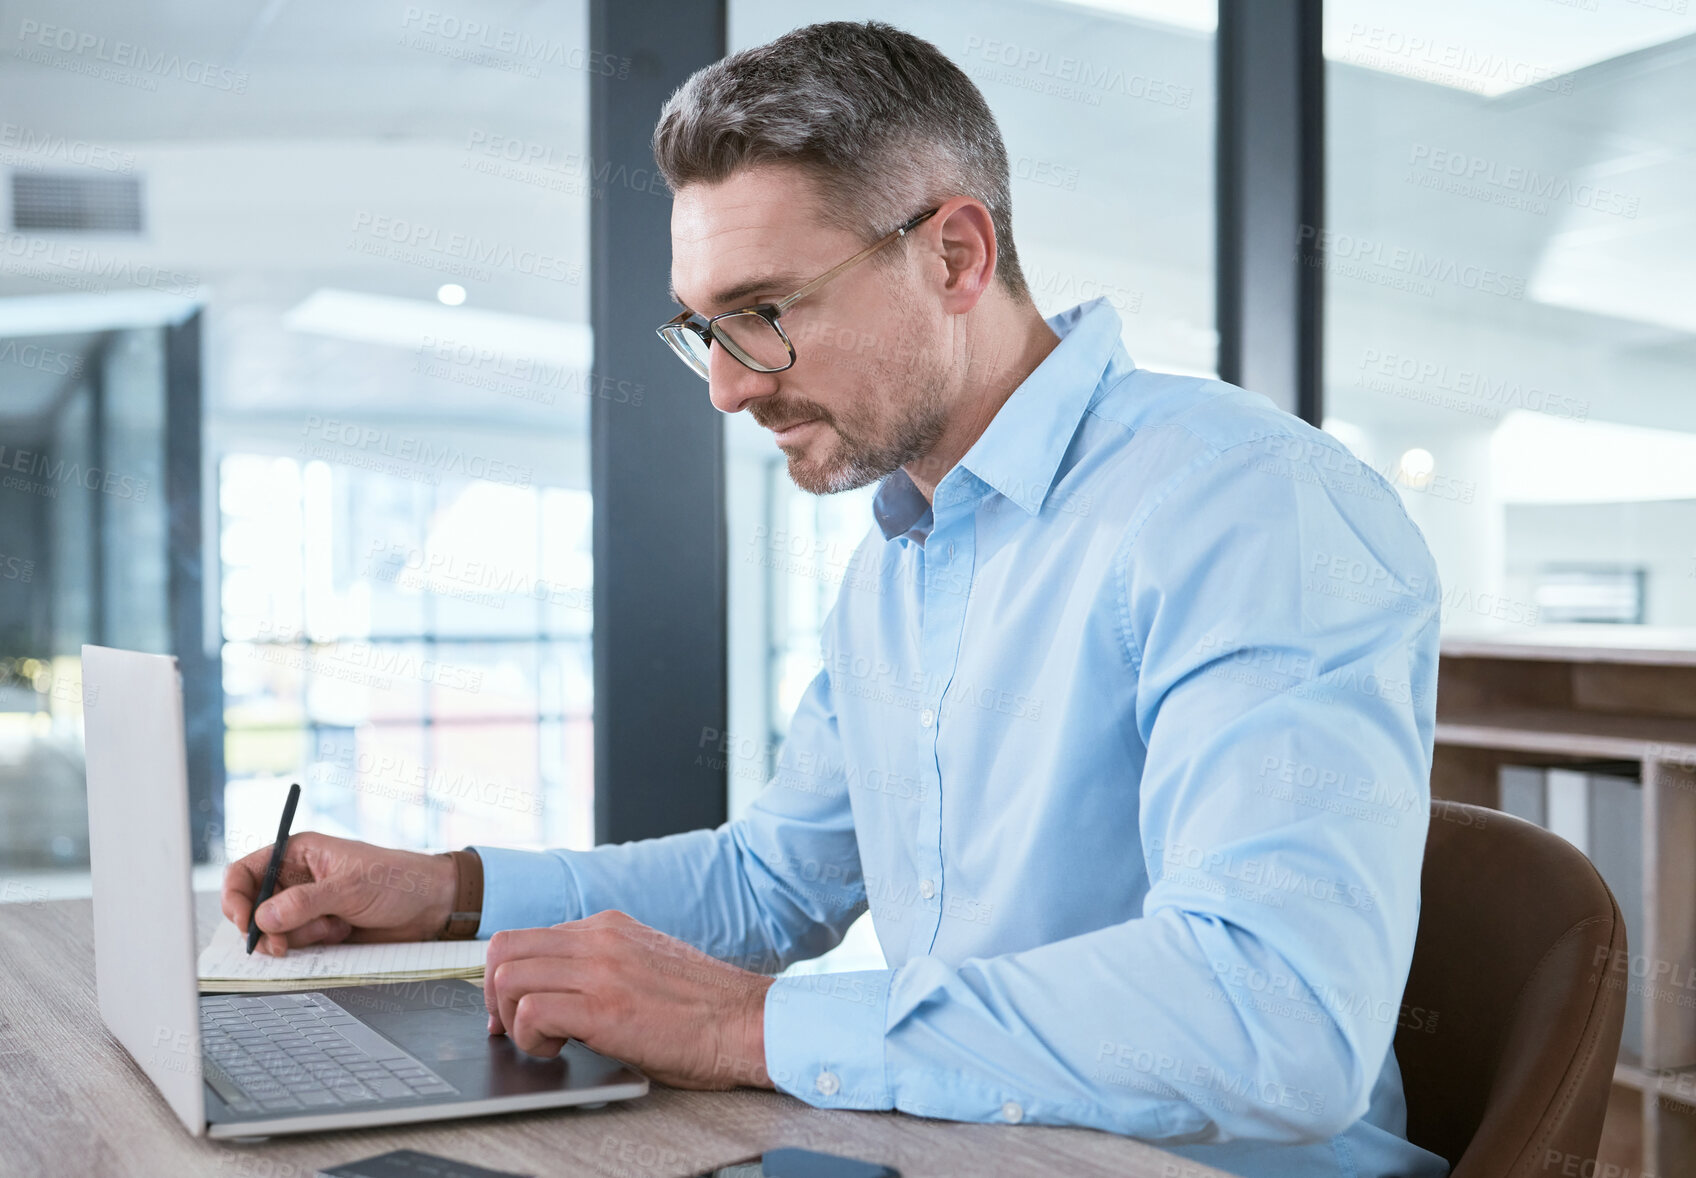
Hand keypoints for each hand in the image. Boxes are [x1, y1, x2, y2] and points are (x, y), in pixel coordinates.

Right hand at [221, 831, 457, 956]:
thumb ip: (305, 902)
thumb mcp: (350, 887)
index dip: (236, 896)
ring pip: (274, 930)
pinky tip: (340, 934)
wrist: (431, 906)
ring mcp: (307, 905)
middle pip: (254, 907)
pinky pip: (296, 943)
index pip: (247, 871)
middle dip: (265, 928)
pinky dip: (311, 945)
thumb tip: (262, 917)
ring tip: (333, 928)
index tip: (243, 922)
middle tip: (281, 945)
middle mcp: (297, 877)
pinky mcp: (319, 928)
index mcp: (299, 852)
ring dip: (297, 937)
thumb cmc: (398, 880)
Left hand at [483, 910, 774, 1090]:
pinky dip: (530, 1037)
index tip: (509, 1011)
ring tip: (542, 1041)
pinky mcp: (605, 1007)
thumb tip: (557, 990)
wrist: (747, 1023)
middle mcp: (599, 938)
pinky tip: (558, 1050)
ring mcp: (601, 969)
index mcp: (608, 927)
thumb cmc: (704, 1008)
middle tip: (510, 1028)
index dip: (505, 978)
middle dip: (493, 994)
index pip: (526, 936)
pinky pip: (533, 1010)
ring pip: (508, 975)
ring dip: (511, 1017)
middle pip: (503, 947)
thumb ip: (601, 965)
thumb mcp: (645, 966)